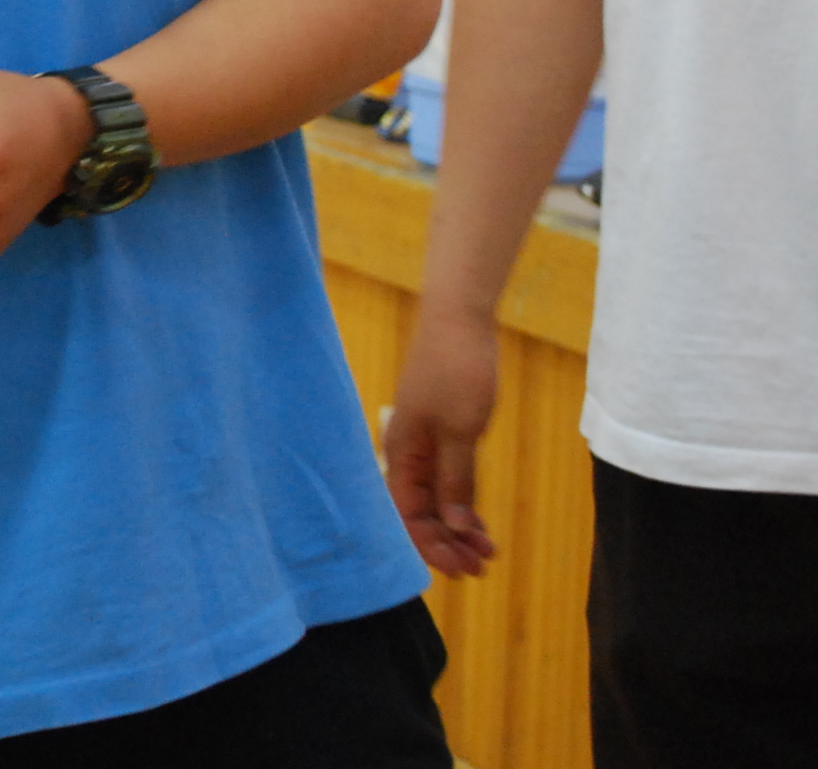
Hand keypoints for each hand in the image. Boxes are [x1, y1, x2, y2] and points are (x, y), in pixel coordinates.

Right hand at [384, 307, 502, 574]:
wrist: (460, 321)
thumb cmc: (457, 371)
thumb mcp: (461, 430)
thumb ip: (456, 479)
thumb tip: (455, 526)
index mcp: (402, 452)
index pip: (409, 513)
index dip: (432, 545)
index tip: (463, 569)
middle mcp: (408, 453)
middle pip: (420, 511)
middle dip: (447, 544)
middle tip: (481, 569)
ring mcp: (425, 444)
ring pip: (436, 499)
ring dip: (458, 528)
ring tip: (488, 552)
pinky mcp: (442, 433)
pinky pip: (447, 481)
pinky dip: (463, 504)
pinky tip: (480, 521)